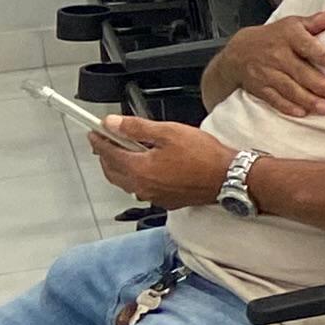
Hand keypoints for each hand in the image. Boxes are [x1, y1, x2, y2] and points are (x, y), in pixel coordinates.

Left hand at [93, 115, 234, 208]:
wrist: (229, 177)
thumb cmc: (204, 156)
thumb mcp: (169, 132)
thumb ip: (136, 128)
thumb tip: (112, 123)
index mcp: (139, 169)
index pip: (108, 154)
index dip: (99, 140)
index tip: (94, 132)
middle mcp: (142, 187)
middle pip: (112, 171)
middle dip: (105, 156)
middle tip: (106, 141)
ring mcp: (153, 196)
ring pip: (126, 182)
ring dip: (121, 167)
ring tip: (127, 152)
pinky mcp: (166, 201)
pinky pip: (142, 190)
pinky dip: (137, 178)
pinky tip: (148, 167)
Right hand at [215, 7, 324, 119]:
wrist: (238, 51)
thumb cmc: (274, 37)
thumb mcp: (294, 24)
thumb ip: (318, 21)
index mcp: (288, 36)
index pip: (305, 44)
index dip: (320, 53)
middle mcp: (277, 55)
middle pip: (300, 71)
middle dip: (319, 84)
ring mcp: (267, 73)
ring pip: (289, 88)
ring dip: (308, 99)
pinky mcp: (260, 88)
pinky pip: (274, 99)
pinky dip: (288, 107)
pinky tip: (303, 113)